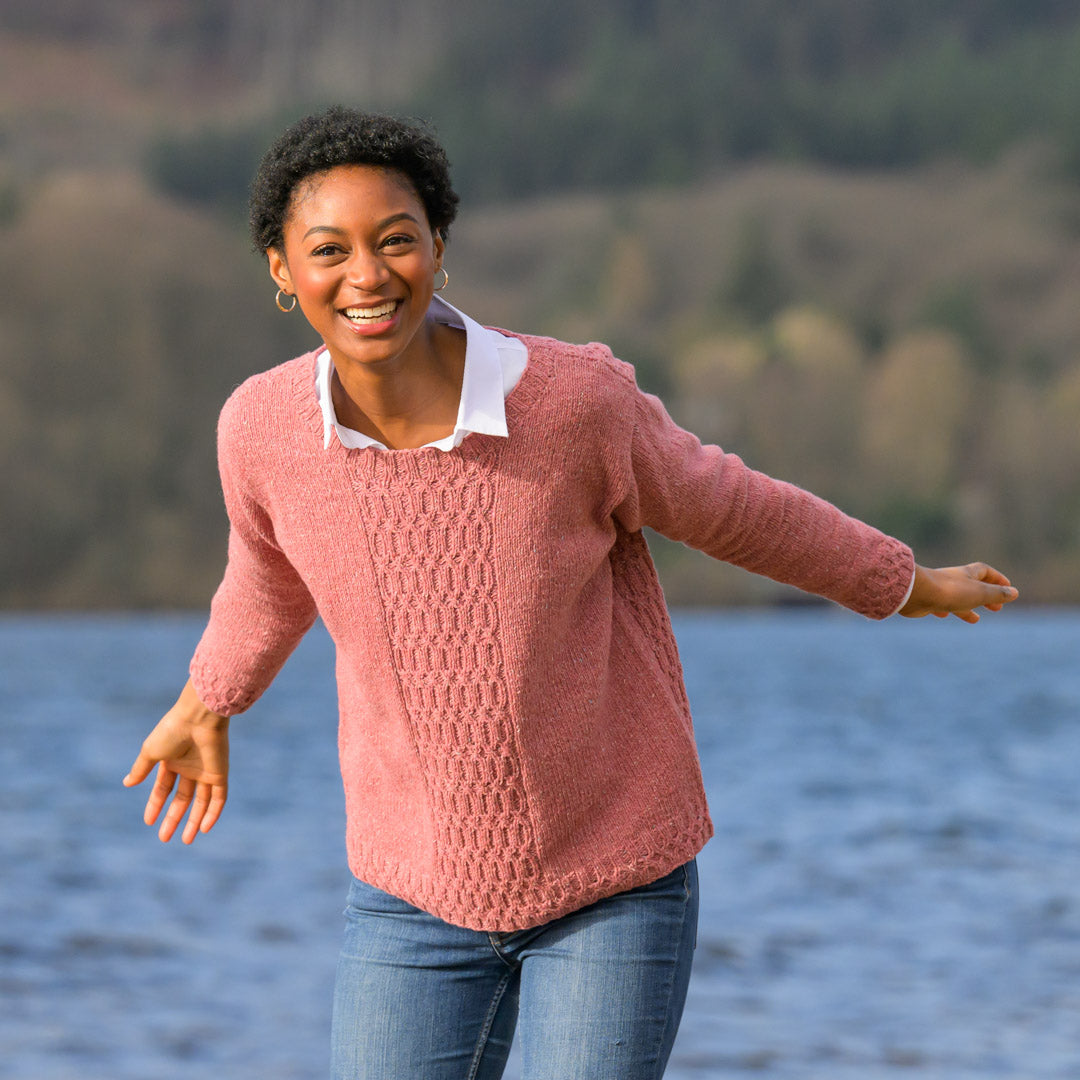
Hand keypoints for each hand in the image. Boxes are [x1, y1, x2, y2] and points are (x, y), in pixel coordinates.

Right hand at [123, 680, 229, 843]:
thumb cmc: (172, 730)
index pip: (163, 788)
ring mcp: (206, 771)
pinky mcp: (220, 773)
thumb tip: (127, 783)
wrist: (198, 718)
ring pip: (201, 802)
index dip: (156, 805)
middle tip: (164, 839)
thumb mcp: (151, 752)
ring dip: (194, 821)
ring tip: (186, 840)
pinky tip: (205, 828)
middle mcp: (190, 768)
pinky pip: (219, 797)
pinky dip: (213, 813)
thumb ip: (141, 768)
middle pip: (182, 799)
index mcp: (172, 761)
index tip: (148, 822)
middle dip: (173, 818)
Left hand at [899, 562, 1017, 623]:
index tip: (1008, 588)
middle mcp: (952, 580)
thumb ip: (997, 594)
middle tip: (997, 608)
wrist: (915, 593)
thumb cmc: (949, 591)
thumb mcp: (979, 593)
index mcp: (966, 575)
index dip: (997, 579)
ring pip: (956, 598)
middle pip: (972, 586)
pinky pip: (937, 605)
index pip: (985, 572)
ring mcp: (938, 590)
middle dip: (986, 597)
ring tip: (976, 619)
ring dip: (968, 608)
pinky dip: (946, 610)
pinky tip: (945, 615)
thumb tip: (1015, 593)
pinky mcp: (925, 600)